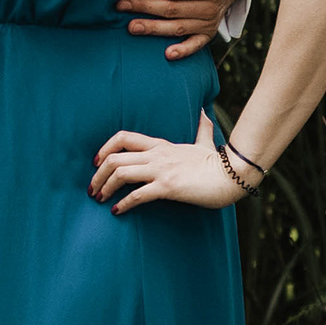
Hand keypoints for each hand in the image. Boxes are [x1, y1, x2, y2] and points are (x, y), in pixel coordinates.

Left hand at [89, 127, 247, 215]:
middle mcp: (157, 155)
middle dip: (98, 175)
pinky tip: (117, 211)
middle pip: (115, 158)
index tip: (96, 162)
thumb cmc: (218, 163)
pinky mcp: (168, 186)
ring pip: (120, 173)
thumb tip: (204, 113)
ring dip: (105, 188)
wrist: (233, 175)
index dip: (104, 148)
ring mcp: (161, 170)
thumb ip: (202, 129)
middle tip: (92, 189)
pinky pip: (137, 194)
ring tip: (99, 200)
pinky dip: (123, 204)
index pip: (123, 137)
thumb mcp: (205, 142)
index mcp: (161, 145)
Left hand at [117, 0, 246, 61]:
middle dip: (144, 7)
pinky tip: (167, 55)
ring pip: (178, 28)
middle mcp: (211, 8)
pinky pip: (196, 45)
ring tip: (131, 27)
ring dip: (153, 29)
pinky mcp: (208, 34)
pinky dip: (183, 51)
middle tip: (120, 4)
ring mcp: (210, 23)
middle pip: (172, 9)